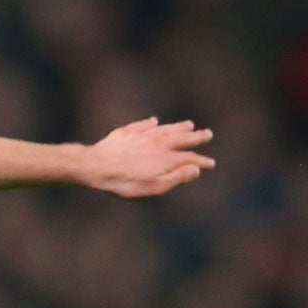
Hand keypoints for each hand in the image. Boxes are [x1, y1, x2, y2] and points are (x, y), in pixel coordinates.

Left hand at [79, 116, 213, 197]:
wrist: (96, 167)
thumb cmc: (126, 183)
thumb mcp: (155, 187)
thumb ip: (177, 178)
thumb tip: (196, 170)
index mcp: (166, 158)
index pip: (190, 158)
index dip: (201, 162)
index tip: (211, 163)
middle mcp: (157, 143)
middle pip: (181, 138)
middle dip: (196, 137)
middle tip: (208, 134)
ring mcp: (142, 135)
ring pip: (165, 129)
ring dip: (178, 127)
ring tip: (189, 124)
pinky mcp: (127, 132)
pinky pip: (143, 125)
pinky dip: (151, 123)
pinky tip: (154, 121)